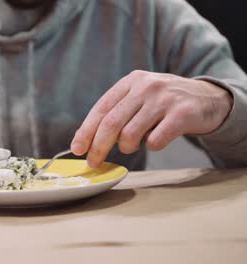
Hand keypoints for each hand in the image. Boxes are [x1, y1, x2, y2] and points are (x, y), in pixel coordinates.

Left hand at [71, 70, 232, 167]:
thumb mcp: (140, 97)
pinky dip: (151, 147)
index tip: (78, 149)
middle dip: (98, 147)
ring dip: (127, 147)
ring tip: (132, 145)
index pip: (101, 109)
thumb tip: (86, 138)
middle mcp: (145, 86)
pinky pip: (155, 141)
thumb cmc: (165, 103)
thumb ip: (117, 112)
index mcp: (130, 81)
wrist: (208, 98)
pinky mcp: (182, 114)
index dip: (86, 131)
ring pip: (130, 134)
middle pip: (111, 123)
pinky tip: (156, 140)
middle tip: (93, 163)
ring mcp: (164, 99)